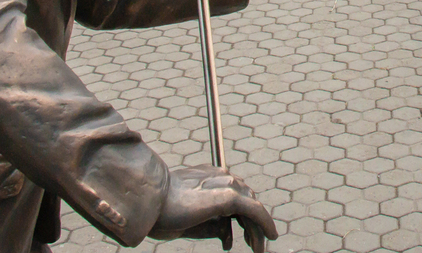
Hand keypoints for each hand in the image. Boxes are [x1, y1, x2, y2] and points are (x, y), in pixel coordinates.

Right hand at [149, 166, 277, 252]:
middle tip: (255, 246)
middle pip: (246, 200)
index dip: (244, 217)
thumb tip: (227, 235)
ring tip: (259, 249)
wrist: (150, 206)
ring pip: (252, 207)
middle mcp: (220, 177)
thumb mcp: (193, 221)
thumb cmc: (165, 214)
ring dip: (258, 229)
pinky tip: (271, 236)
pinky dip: (265, 223)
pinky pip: (254, 210)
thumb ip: (213, 224)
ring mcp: (225, 185)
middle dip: (252, 224)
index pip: (236, 195)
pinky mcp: (228, 197)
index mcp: (210, 178)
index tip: (246, 237)